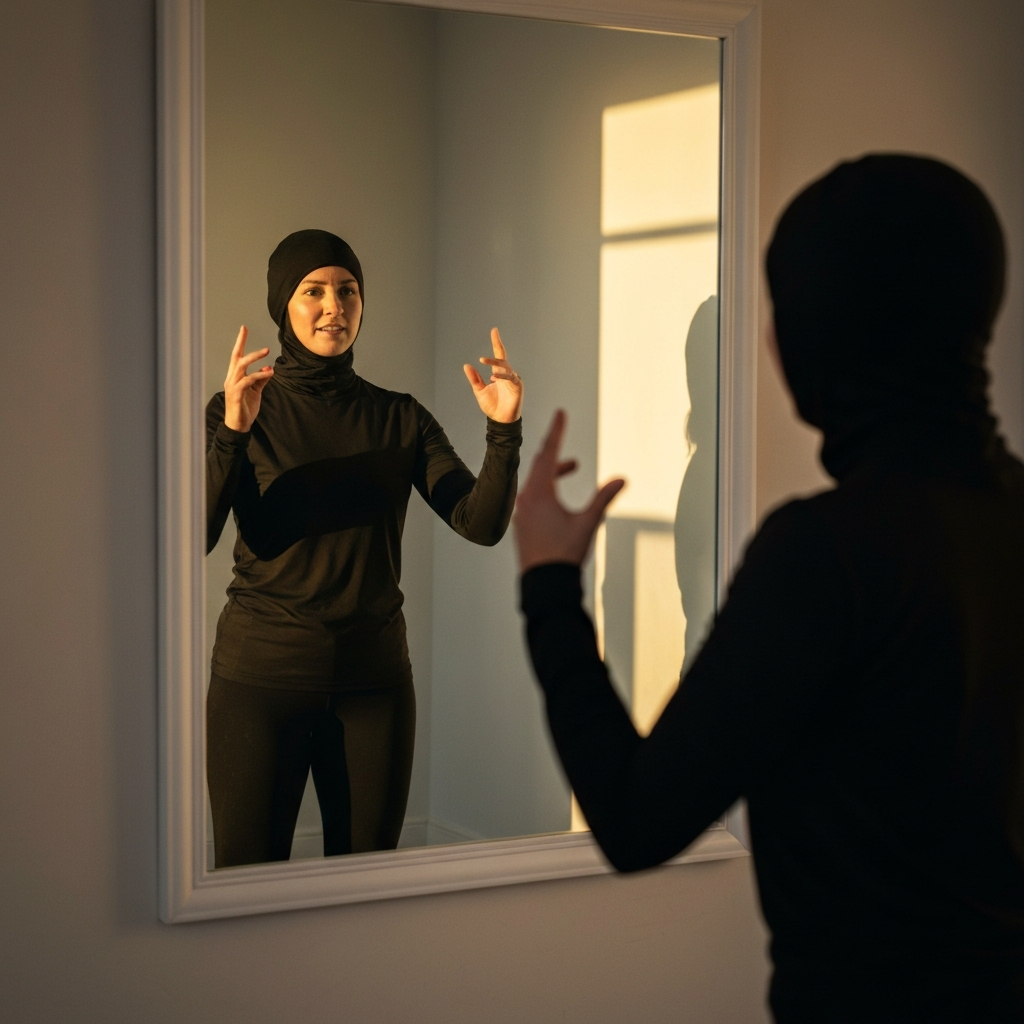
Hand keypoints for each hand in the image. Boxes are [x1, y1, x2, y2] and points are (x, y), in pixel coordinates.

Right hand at [223, 326, 273, 432]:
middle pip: (237, 358)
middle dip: (245, 345)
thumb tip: (268, 368)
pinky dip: (258, 375)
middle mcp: (231, 379)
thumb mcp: (256, 391)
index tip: (244, 328)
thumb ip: (261, 379)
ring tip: (267, 354)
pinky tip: (269, 373)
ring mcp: (233, 386)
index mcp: (235, 376)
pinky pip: (247, 380)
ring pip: (241, 366)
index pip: (236, 356)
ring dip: (255, 358)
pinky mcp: (236, 394)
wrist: (239, 425)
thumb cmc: (245, 407)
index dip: (240, 342)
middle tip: (263, 344)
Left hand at [463, 328, 523, 423]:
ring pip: (505, 366)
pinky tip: (493, 377)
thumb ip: (474, 378)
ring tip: (482, 360)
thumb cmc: (492, 406)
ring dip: (494, 362)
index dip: (496, 342)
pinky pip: (510, 378)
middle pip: (502, 357)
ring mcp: (513, 380)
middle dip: (497, 345)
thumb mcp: (479, 391)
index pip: (498, 355)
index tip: (494, 330)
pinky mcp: (517, 387)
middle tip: (493, 335)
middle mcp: (506, 374)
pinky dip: (502, 377)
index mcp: (498, 373)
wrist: (500, 420)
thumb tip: (466, 365)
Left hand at [513, 410, 624, 572]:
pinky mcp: (521, 525)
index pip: (549, 453)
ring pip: (535, 482)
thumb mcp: (588, 523)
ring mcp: (521, 513)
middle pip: (540, 466)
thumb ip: (603, 499)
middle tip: (563, 434)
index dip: (557, 431)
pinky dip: (545, 488)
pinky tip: (557, 496)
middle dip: (556, 451)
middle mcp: (526, 499)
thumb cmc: (564, 554)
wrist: (544, 584)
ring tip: (571, 467)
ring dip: (553, 472)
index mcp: (539, 493)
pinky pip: (531, 496)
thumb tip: (621, 479)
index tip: (560, 413)